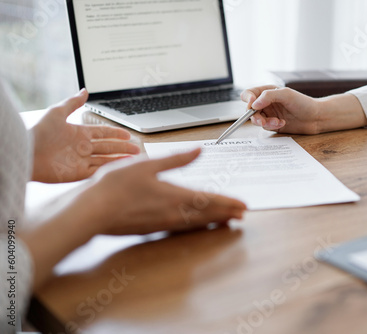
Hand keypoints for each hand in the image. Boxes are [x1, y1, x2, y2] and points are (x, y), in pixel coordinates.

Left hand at [32, 89, 139, 182]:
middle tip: (137, 148)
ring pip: (106, 160)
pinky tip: (121, 168)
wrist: (26, 154)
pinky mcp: (77, 174)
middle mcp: (82, 148)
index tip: (128, 134)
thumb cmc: (38, 132)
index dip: (116, 133)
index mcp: (78, 134)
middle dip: (123, 147)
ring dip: (120, 159)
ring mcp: (80, 161)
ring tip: (134, 159)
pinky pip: (97, 171)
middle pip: (108, 147)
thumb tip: (85, 90)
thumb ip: (72, 102)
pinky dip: (110, 169)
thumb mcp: (56, 112)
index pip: (102, 133)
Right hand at [83, 148, 246, 234]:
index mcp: (175, 196)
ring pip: (196, 223)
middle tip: (241, 215)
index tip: (242, 205)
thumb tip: (199, 151)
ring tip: (226, 220)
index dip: (228, 202)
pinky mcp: (152, 228)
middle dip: (226, 213)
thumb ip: (176, 160)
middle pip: (207, 215)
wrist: (92, 212)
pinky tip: (195, 225)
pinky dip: (196, 226)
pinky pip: (182, 228)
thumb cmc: (116, 186)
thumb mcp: (147, 164)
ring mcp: (163, 223)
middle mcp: (173, 213)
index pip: (210, 200)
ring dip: (214, 221)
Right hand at [240, 85, 321, 133]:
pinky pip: (265, 127)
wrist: (315, 117)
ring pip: (256, 120)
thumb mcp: (286, 94)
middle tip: (262, 120)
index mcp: (267, 92)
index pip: (249, 94)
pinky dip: (272, 126)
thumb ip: (268, 96)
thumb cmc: (303, 103)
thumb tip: (253, 104)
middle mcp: (266, 103)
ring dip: (264, 122)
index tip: (252, 104)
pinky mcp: (272, 124)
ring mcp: (269, 114)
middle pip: (249, 109)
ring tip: (276, 122)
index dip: (247, 99)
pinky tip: (282, 123)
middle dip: (255, 115)